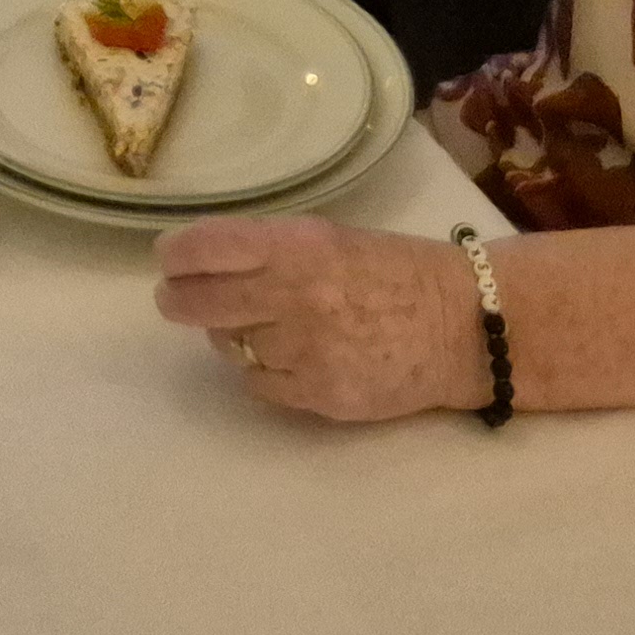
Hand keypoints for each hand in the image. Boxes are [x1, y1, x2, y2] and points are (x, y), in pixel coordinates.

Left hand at [154, 216, 486, 422]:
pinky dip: (265, 372)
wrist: (466, 326)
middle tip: (175, 298)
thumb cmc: (393, 273)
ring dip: (235, 336)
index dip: (177, 255)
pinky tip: (296, 356)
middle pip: (198, 303)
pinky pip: (259, 385)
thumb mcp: (329, 239)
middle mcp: (295, 297)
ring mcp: (306, 351)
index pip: (206, 248)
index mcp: (298, 246)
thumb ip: (268, 249)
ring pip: (228, 346)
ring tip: (270, 325)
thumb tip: (198, 260)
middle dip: (178, 300)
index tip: (169, 259)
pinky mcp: (319, 396)